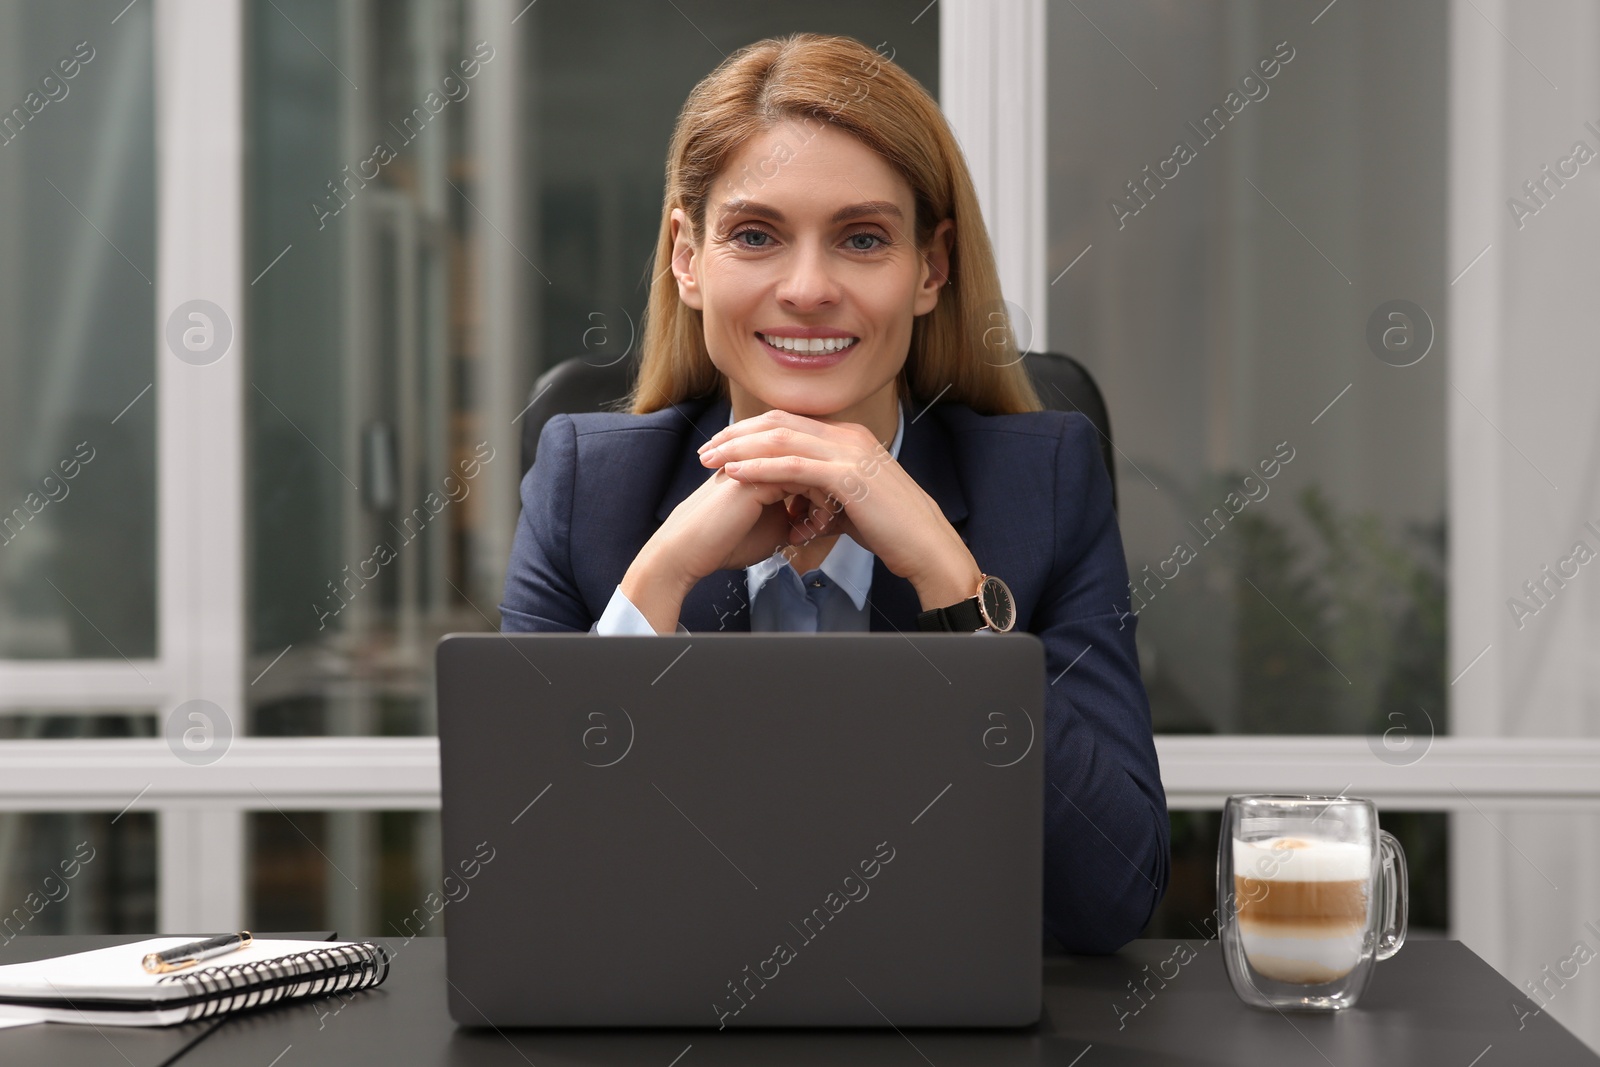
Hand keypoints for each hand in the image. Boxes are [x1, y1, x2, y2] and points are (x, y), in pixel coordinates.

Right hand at [648, 460, 838, 591]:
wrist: (690, 551)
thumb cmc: (727, 542)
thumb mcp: (773, 528)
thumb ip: (796, 516)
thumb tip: (821, 519)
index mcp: (766, 464)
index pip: (811, 464)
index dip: (828, 490)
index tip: (835, 519)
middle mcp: (762, 456)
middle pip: (815, 462)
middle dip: (834, 491)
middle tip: (839, 521)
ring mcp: (757, 461)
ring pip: (810, 468)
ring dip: (827, 497)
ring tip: (829, 526)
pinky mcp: (754, 475)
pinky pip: (799, 480)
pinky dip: (815, 503)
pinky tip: (820, 525)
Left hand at [696, 408, 980, 602]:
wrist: (926, 546)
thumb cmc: (892, 531)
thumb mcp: (850, 505)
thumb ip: (821, 498)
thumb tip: (795, 514)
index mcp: (849, 438)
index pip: (790, 423)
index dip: (751, 431)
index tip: (722, 445)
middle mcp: (848, 436)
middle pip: (779, 423)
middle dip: (737, 435)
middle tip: (705, 449)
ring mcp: (849, 453)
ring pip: (782, 440)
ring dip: (740, 448)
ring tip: (710, 459)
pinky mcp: (848, 477)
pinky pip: (794, 467)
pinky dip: (760, 468)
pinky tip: (735, 473)